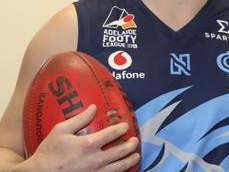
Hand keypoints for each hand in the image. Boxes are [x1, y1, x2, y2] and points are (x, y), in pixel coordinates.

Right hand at [21, 104, 139, 171]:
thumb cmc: (48, 152)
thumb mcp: (60, 131)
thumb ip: (79, 119)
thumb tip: (93, 107)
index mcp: (88, 144)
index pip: (113, 133)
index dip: (122, 128)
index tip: (125, 126)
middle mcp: (96, 160)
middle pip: (121, 151)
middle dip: (131, 145)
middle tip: (134, 140)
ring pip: (119, 167)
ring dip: (130, 160)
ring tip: (136, 155)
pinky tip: (122, 169)